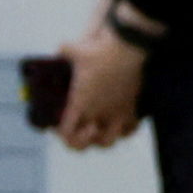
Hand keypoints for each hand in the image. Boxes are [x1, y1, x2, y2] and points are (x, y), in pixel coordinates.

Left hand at [58, 16, 149, 152]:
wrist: (127, 48)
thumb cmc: (99, 51)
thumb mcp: (74, 49)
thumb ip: (64, 52)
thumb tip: (60, 50)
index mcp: (80, 105)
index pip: (66, 133)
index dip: (60, 133)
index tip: (59, 125)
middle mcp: (97, 114)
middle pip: (82, 144)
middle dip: (78, 140)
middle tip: (78, 129)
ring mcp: (116, 114)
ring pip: (107, 141)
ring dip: (99, 139)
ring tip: (98, 129)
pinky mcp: (132, 109)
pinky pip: (129, 129)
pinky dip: (124, 130)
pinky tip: (119, 124)